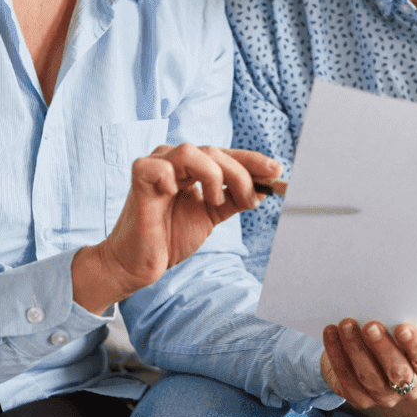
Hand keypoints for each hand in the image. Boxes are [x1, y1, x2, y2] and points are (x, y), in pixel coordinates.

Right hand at [74, 145, 280, 311]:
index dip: (252, 161)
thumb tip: (265, 189)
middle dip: (240, 173)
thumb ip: (235, 199)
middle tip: (252, 197)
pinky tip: (175, 192)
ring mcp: (156, 167)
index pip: (227, 155)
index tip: (277, 172)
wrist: (139, 264)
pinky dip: (170, 175)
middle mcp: (174, 161)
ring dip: (212, 174)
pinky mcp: (138, 180)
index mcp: (192, 167)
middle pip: (215, 152)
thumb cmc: (171, 237)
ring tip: (214, 201)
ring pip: (191, 152)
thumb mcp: (212, 215)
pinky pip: (156, 166)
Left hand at [321, 319, 416, 406]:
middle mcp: (409, 388)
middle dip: (383, 348)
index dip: (415, 345)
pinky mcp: (361, 400)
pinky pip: (346, 378)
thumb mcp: (402, 333)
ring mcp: (385, 397)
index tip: (402, 328)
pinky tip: (331, 333)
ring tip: (346, 325)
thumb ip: (400, 327)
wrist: (373, 362)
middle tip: (370, 326)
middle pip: (398, 372)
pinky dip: (336, 354)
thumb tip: (385, 308)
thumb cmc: (394, 340)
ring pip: (369, 376)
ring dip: (355, 348)